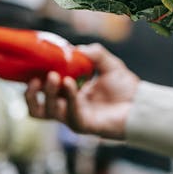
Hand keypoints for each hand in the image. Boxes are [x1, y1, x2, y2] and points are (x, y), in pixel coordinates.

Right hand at [25, 43, 139, 139]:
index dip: (33, 80)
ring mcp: (73, 118)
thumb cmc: (125, 88)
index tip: (30, 66)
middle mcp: (67, 107)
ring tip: (54, 77)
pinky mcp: (83, 125)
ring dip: (47, 94)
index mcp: (68, 94)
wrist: (142, 104)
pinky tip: (70, 84)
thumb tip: (75, 48)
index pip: (42, 90)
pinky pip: (69, 114)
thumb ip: (93, 53)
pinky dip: (68, 98)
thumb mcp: (108, 63)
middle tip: (37, 76)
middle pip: (37, 107)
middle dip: (31, 93)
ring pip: (48, 112)